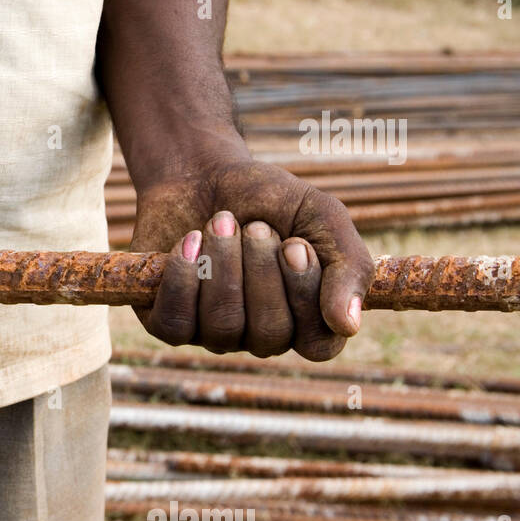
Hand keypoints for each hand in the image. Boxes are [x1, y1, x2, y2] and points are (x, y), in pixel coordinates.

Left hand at [129, 157, 372, 360]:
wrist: (202, 175)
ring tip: (221, 220)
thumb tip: (348, 325)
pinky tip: (188, 241)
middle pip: (270, 334)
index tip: (294, 243)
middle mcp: (262, 335)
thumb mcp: (320, 216)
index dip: (306, 296)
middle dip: (260, 271)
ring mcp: (215, 334)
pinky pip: (176, 325)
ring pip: (222, 326)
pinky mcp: (171, 324)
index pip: (318, 345)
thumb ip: (348, 265)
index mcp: (307, 318)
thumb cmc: (269, 199)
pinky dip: (183, 278)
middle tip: (254, 225)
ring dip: (223, 264)